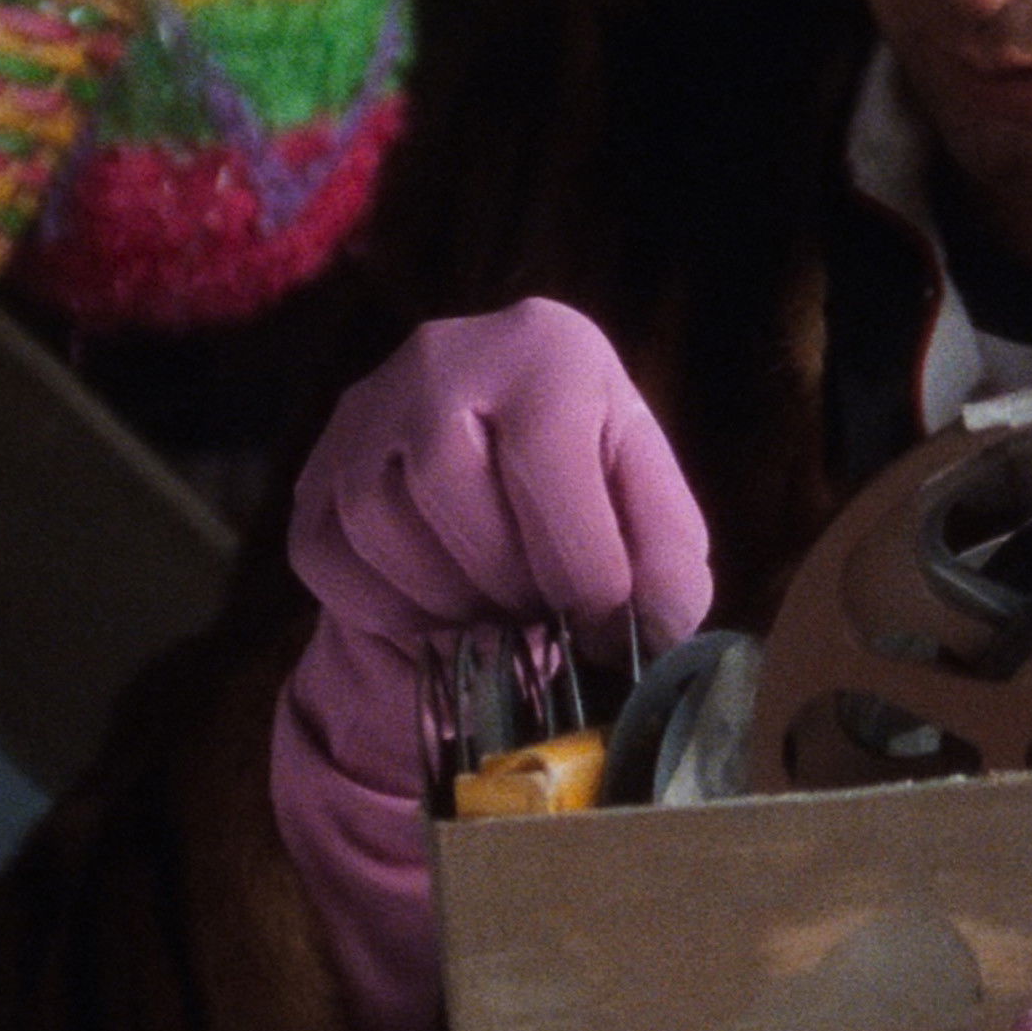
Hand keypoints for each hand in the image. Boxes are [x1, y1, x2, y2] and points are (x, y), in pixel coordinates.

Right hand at [265, 298, 712, 1030]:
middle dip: (517, 567)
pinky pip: (332, 563)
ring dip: (448, 588)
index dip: (598, 539)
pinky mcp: (309, 492)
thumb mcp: (648, 561)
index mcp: (560, 355)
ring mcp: (363, 418)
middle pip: (468, 476)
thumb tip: (722, 675)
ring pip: (388, 520)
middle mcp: (451, 359)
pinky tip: (427, 610)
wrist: (484, 539)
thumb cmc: (592, 569)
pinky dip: (382, 603)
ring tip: (487, 611)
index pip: (568, 441)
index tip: (617, 601)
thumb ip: (665, 576)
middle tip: (540, 614)